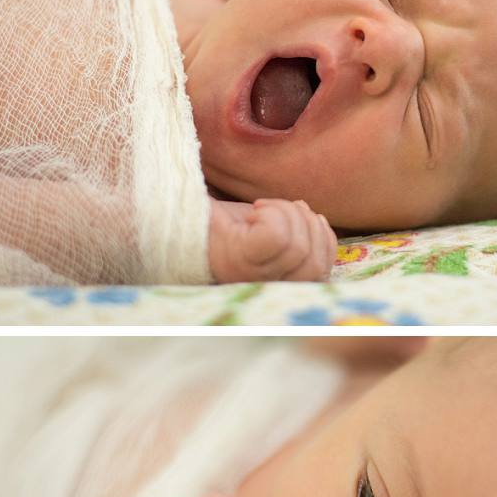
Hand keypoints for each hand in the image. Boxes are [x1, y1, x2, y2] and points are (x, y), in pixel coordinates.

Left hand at [209, 198, 336, 282]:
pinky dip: (277, 212)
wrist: (174, 211)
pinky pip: (278, 236)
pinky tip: (256, 209)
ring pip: (299, 247)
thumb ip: (295, 233)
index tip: (291, 218)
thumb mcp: (264, 228)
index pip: (322, 272)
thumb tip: (316, 219)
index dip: (321, 238)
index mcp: (273, 284)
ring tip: (263, 208)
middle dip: (307, 223)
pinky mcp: (234, 259)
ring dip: (290, 213)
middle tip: (275, 209)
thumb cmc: (218, 219)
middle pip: (313, 261)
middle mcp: (261, 287)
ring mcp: (248, 277)